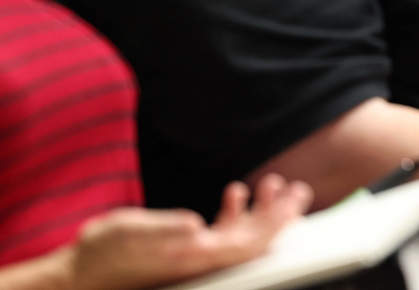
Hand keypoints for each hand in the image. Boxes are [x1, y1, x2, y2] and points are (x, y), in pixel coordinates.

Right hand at [71, 174, 311, 289]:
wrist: (81, 273)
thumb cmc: (101, 252)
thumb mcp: (128, 232)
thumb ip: (163, 229)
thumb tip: (197, 226)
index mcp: (193, 256)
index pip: (247, 244)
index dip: (274, 224)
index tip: (293, 202)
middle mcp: (200, 258)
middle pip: (252, 240)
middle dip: (278, 215)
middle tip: (299, 190)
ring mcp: (194, 255)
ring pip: (240, 234)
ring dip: (260, 210)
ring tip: (276, 184)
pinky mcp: (185, 250)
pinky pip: (220, 233)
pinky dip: (234, 212)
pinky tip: (236, 192)